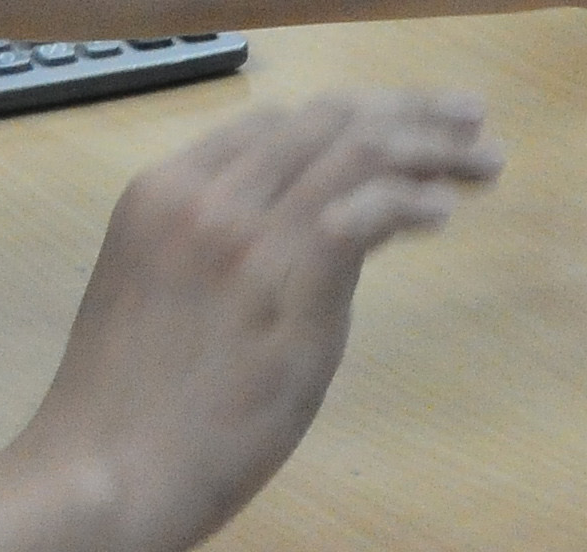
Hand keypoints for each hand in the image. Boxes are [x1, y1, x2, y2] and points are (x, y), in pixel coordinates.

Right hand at [0, 91, 502, 551]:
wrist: (103, 474)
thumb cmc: (125, 405)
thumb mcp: (158, 291)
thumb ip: (221, 240)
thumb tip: (301, 225)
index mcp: (165, 188)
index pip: (277, 121)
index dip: (350, 113)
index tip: (398, 123)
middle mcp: (208, 194)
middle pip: (329, 120)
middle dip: (406, 111)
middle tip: (466, 118)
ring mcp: (249, 235)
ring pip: (360, 148)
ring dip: (433, 145)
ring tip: (483, 156)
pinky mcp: (291, 285)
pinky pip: (371, 208)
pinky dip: (416, 197)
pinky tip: (445, 210)